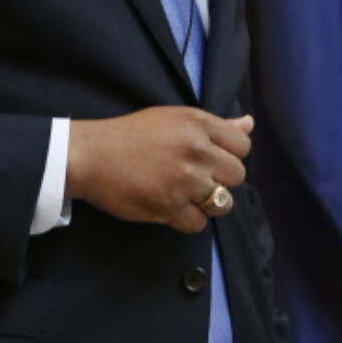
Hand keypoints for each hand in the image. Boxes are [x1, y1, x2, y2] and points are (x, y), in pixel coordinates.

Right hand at [66, 108, 252, 232]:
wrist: (92, 155)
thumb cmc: (131, 134)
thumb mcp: (174, 118)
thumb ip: (215, 125)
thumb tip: (249, 123)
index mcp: (197, 123)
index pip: (242, 145)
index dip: (230, 154)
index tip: (212, 159)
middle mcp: (196, 150)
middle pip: (237, 175)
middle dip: (220, 180)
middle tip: (196, 178)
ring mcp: (185, 180)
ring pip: (223, 202)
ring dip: (207, 203)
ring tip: (185, 195)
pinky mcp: (170, 207)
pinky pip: (199, 224)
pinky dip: (188, 220)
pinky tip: (172, 208)